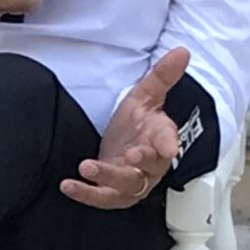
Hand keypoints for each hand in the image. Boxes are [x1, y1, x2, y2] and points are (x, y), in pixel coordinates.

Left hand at [63, 46, 190, 210]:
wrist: (122, 146)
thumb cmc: (138, 123)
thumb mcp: (145, 95)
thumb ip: (162, 76)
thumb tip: (182, 51)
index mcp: (160, 138)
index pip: (168, 140)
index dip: (169, 145)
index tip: (169, 149)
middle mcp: (151, 164)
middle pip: (150, 168)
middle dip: (141, 163)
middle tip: (130, 156)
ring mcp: (133, 181)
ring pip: (126, 186)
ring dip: (108, 177)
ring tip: (87, 167)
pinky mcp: (114, 193)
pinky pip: (102, 198)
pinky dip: (86, 194)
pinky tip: (68, 186)